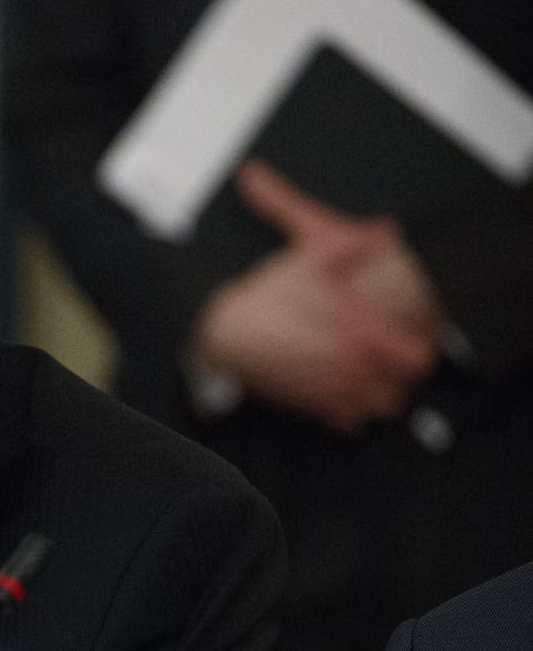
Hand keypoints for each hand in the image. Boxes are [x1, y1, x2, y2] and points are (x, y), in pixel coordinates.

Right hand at [192, 162, 441, 431]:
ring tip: (377, 380)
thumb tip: (383, 230)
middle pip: (402, 391)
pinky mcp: (309, 406)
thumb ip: (351, 243)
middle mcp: (350, 365)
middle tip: (398, 362)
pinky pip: (348, 420)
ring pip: (378, 409)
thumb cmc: (266, 296)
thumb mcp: (309, 257)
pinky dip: (353, 412)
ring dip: (381, 396)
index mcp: (360, 331)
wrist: (225, 333)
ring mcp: (331, 390)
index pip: (416, 358)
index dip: (424, 352)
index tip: (419, 342)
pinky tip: (347, 393)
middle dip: (403, 378)